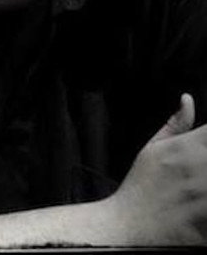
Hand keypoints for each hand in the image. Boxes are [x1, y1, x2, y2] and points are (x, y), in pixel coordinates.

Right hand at [109, 93, 206, 244]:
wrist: (129, 228)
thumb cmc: (141, 186)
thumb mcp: (153, 149)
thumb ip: (176, 124)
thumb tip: (187, 99)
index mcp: (187, 149)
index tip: (206, 143)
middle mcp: (201, 170)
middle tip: (203, 167)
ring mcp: (206, 199)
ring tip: (200, 183)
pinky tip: (201, 204)